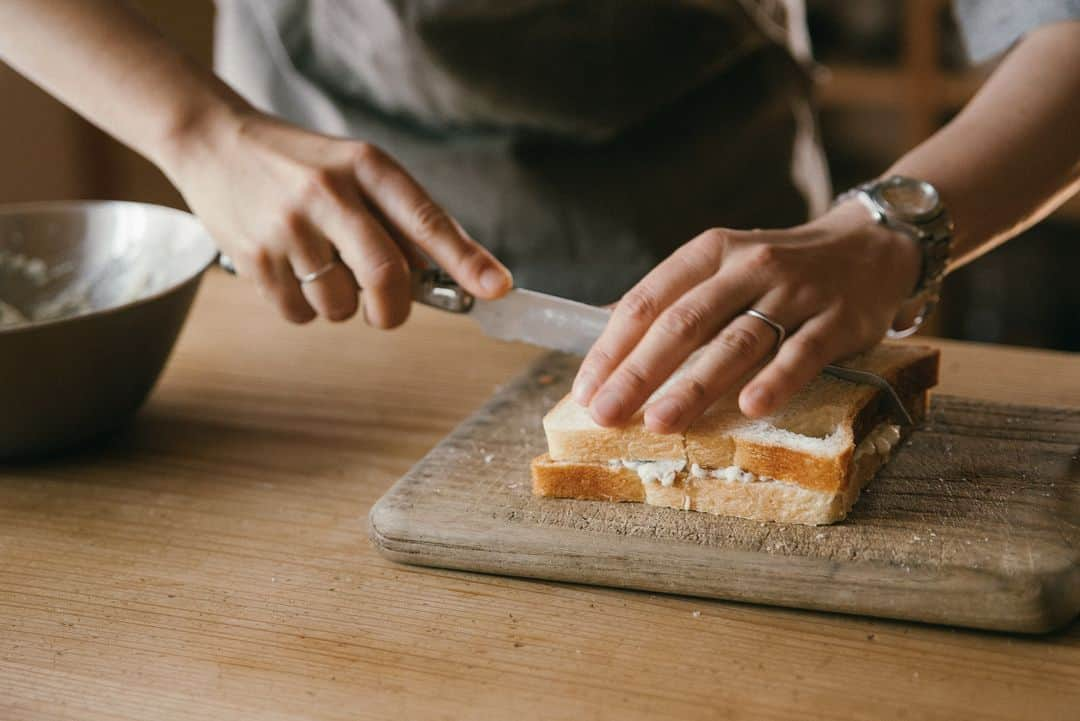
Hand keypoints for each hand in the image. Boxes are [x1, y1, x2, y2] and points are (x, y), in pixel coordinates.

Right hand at [163, 111, 511, 325]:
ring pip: (342, 305)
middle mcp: (329, 194)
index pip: (427, 221)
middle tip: (388, 310)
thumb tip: (448, 274)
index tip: (497, 288)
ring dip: (343, 306)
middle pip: (387, 276)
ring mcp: (288, 227)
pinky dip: (305, 309)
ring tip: (321, 267)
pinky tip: (290, 272)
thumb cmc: (299, 164)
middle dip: (395, 309)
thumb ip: (400, 217)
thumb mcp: (355, 169)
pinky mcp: (255, 258)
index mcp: (367, 167)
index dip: (466, 261)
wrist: (212, 142)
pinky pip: (300, 315)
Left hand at [571, 201, 921, 431]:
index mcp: (710, 252)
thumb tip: (602, 333)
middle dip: (639, 372)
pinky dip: (777, 380)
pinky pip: (803, 352)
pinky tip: (750, 408)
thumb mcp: (720, 265)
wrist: (871, 246)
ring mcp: (796, 292)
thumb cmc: (778, 269)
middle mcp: (748, 266)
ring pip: (737, 341)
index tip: (587, 389)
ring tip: (660, 421)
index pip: (649, 300)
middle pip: (684, 323)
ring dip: (695, 384)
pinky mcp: (839, 319)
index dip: (613, 347)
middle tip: (606, 414)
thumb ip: (671, 297)